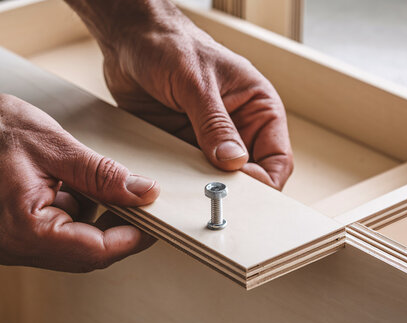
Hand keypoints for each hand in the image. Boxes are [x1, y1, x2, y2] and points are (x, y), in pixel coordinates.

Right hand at [0, 93, 159, 271]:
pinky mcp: (12, 236)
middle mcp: (14, 247)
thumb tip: (143, 193)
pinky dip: (75, 215)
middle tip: (135, 196)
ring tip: (86, 178)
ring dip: (94, 219)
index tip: (155, 217)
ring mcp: (11, 245)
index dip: (132, 236)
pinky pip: (58, 237)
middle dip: (117, 227)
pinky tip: (68, 185)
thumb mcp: (54, 146)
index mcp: (23, 229)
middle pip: (87, 255)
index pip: (95, 251)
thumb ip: (102, 175)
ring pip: (75, 248)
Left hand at [99, 8, 293, 188]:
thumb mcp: (196, 83)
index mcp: (258, 106)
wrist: (129, 38)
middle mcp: (238, 126)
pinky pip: (188, 174)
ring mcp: (209, 139)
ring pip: (217, 179)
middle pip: (250, 175)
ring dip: (205, 189)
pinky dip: (182, 183)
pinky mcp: (182, 144)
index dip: (265, 180)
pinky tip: (173, 186)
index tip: (244, 191)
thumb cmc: (171, 44)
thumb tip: (234, 161)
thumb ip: (214, 123)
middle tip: (215, 199)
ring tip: (192, 194)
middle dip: (236, 190)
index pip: (277, 157)